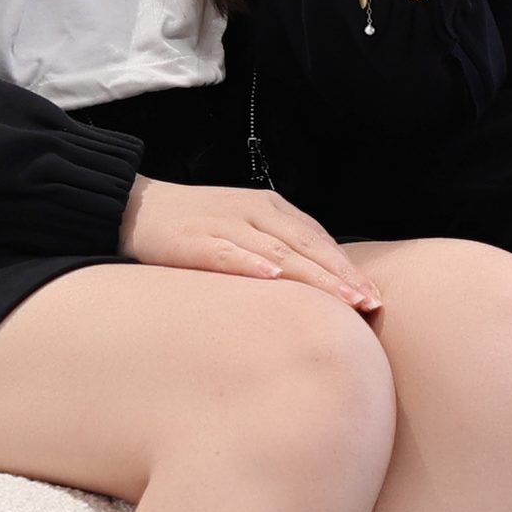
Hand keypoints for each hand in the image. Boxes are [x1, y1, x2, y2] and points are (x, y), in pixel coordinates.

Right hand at [120, 178, 381, 313]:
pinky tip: (273, 277)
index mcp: (271, 209)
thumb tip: (318, 286)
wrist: (137, 208)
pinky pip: (227, 252)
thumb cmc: (197, 227)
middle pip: (307, 246)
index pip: (318, 240)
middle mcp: (254, 212)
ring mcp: (225, 223)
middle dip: (341, 276)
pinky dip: (252, 263)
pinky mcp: (194, 238)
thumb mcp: (245, 231)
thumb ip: (278, 249)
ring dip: (313, 275)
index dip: (347, 268)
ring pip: (278, 251)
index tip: (374, 296)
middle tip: (370, 303)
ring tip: (341, 297)